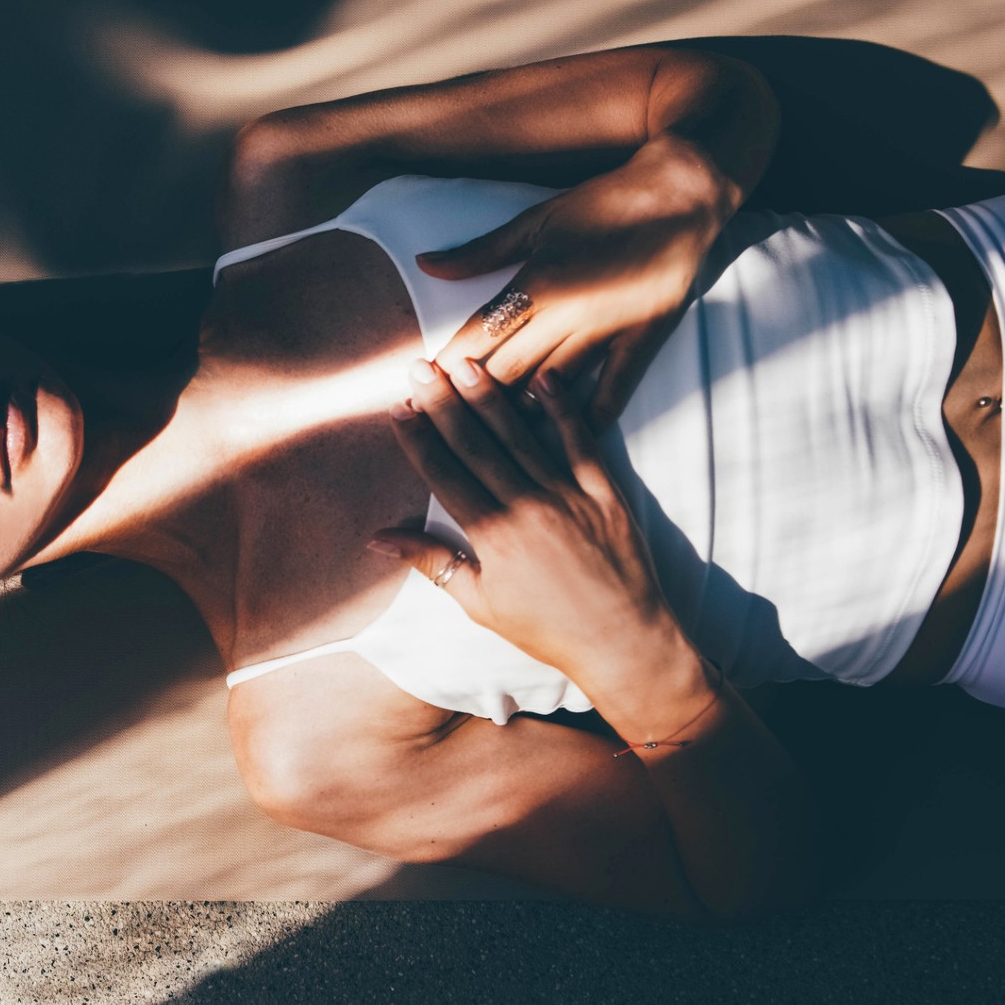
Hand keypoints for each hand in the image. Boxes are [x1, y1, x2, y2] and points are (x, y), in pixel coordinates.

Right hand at [370, 356, 697, 706]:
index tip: (399, 407)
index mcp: (492, 535)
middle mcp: (526, 507)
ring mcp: (568, 496)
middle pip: (475, 444)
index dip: (418, 438)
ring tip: (466, 361)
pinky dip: (562, 410)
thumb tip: (380, 539)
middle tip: (421, 367)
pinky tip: (544, 379)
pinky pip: (580, 443)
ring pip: (521, 435)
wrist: (624, 643)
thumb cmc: (548, 630)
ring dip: (490, 396)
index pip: (444, 473)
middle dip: (444, 402)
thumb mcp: (480, 604)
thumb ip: (432, 562)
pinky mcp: (606, 493)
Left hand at [420, 184, 714, 424]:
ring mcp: (607, 331)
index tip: (419, 389)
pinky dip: (586, 418)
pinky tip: (562, 442)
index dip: (445, 365)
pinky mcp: (642, 341)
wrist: (682, 194)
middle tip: (442, 423)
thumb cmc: (605, 203)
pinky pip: (612, 391)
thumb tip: (427, 266)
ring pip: (551, 387)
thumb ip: (482, 252)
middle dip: (471, 397)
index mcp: (537, 281)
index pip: (478, 334)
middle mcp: (568, 313)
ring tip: (488, 443)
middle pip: (507, 369)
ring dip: (518, 413)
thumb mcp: (538, 221)